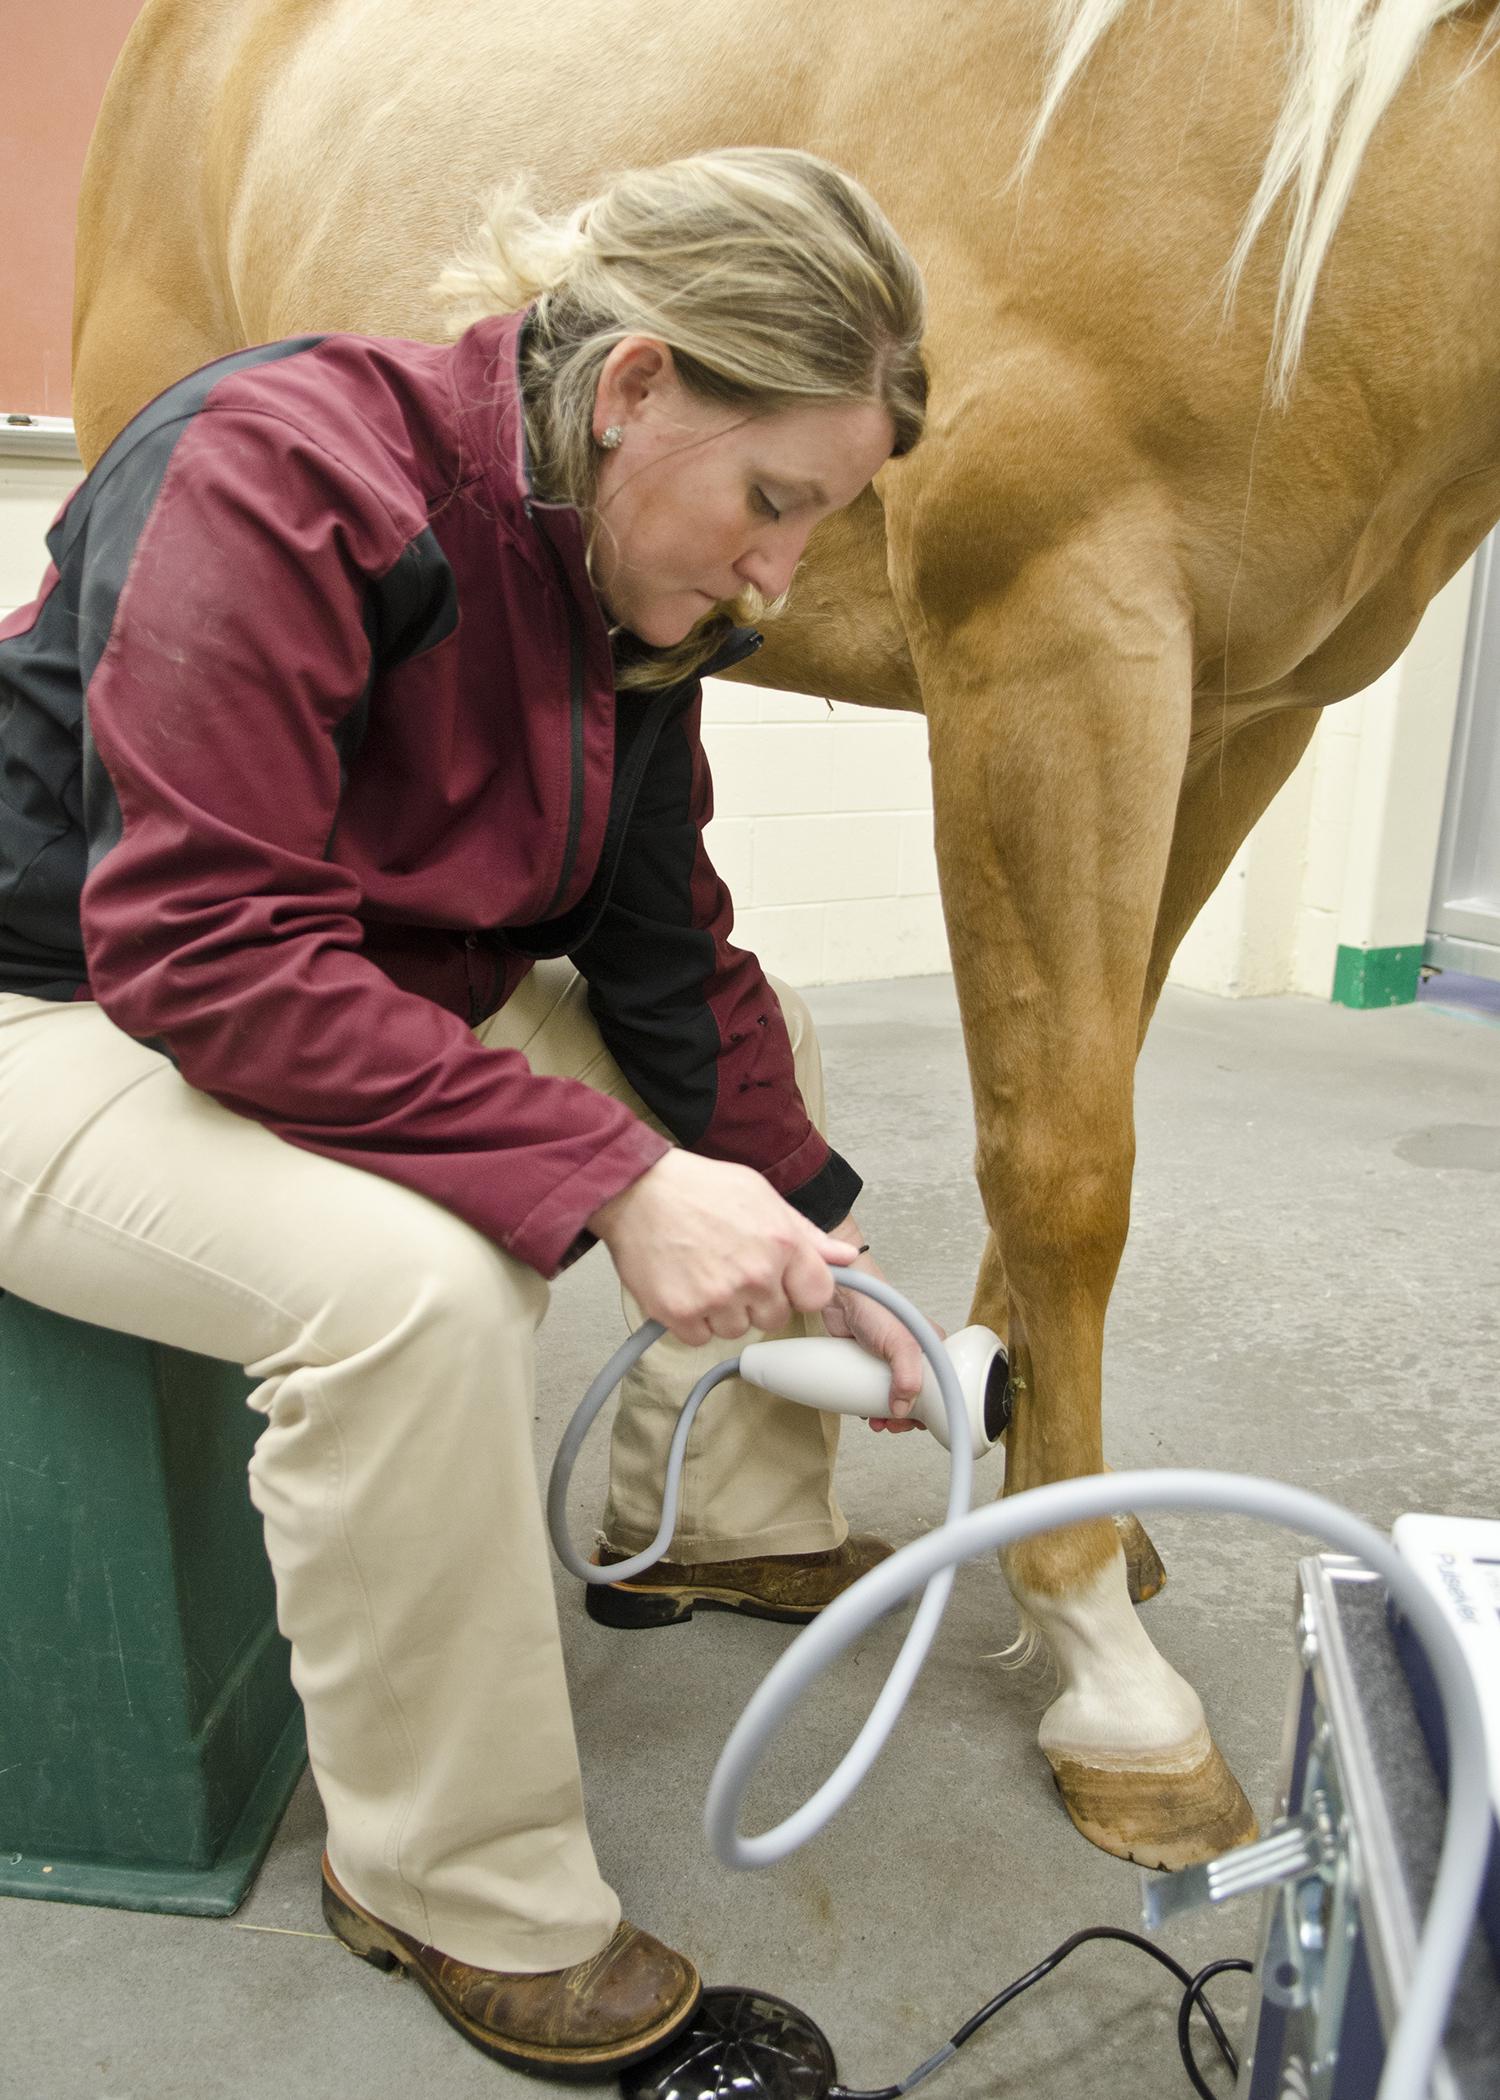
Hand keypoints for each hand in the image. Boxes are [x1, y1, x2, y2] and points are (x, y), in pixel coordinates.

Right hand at [587, 1151, 858, 1346]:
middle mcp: (755, 1275)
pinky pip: (700, 1338)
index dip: (797, 1288)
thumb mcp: (763, 1196)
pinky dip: (692, 1320)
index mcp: (782, 1243)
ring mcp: (717, 1298)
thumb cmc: (699, 1188)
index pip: (816, 1296)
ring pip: (736, 1330)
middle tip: (730, 1267)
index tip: (780, 1279)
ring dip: (723, 1311)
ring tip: (702, 1272)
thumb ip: (807, 1233)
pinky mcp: (681, 1314)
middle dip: (757, 1299)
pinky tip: (684, 1286)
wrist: (637, 1190)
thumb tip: (846, 1257)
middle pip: (774, 1317)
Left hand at [819, 1224, 944, 1431]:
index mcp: (932, 1350)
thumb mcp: (901, 1343)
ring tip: (877, 1422)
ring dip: (887, 1414)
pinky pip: (873, 1390)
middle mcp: (914, 1356)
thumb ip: (907, 1377)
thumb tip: (902, 1408)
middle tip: (893, 1425)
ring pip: (894, 1396)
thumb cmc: (877, 1306)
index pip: (940, 1389)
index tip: (916, 1424)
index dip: (930, 1411)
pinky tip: (865, 1410)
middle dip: (905, 1417)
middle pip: (916, 1397)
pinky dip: (870, 1404)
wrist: (843, 1295)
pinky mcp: (869, 1363)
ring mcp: (890, 1361)